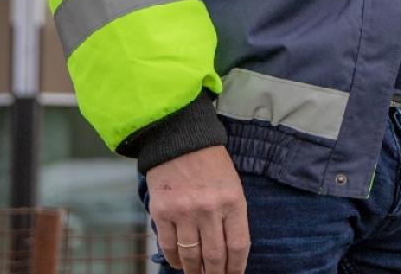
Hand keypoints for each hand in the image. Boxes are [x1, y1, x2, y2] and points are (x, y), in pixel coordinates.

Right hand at [145, 146, 248, 273]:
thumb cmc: (210, 163)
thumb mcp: (232, 185)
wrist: (179, 140)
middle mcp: (209, 209)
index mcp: (233, 201)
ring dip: (194, 271)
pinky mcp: (162, 212)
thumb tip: (230, 251)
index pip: (238, 245)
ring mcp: (184, 211)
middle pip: (214, 256)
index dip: (236, 268)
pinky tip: (179, 263)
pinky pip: (168, 246)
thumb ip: (231, 215)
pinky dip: (174, 259)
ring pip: (190, 255)